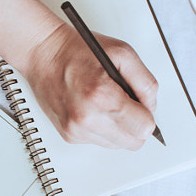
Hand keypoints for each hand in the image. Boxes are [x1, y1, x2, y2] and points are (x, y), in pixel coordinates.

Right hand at [21, 22, 158, 149]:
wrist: (44, 54)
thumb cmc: (79, 50)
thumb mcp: (123, 54)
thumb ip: (146, 83)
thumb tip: (151, 107)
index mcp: (102, 96)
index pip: (144, 128)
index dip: (146, 114)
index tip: (139, 103)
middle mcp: (87, 118)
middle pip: (133, 143)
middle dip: (135, 124)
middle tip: (126, 104)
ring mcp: (76, 130)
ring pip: (117, 145)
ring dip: (118, 127)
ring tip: (106, 103)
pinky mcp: (69, 135)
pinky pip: (99, 141)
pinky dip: (102, 127)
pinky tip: (93, 108)